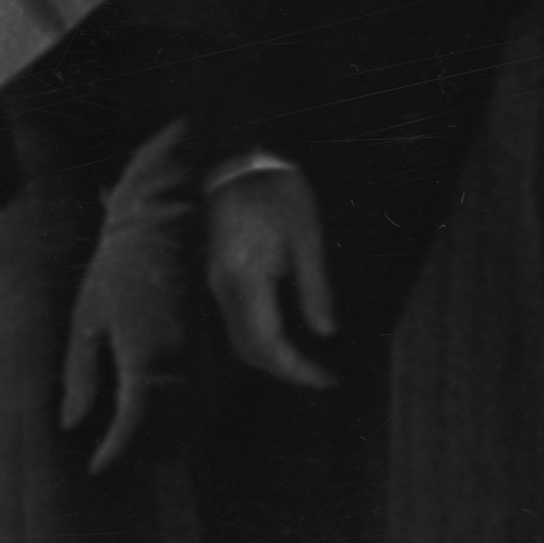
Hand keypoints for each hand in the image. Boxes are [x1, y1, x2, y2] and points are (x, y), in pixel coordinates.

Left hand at [61, 224, 187, 476]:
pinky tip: (163, 423)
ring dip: (167, 441)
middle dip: (141, 455)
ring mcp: (202, 355)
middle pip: (169, 431)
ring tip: (136, 450)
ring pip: (193, 420)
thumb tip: (72, 425)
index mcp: (144, 353)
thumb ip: (80, 376)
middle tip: (110, 462)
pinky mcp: (213, 349)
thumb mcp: (86, 321)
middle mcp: (180, 360)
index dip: (116, 453)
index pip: (134, 423)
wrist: (164, 226)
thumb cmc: (115, 271)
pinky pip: (205, 399)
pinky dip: (187, 419)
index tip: (97, 469)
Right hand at [207, 168, 334, 389]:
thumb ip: (315, 287)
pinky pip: (237, 322)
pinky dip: (262, 340)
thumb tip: (326, 332)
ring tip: (308, 364)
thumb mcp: (306, 236)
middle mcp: (224, 288)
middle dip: (285, 370)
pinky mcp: (220, 278)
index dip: (296, 369)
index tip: (326, 379)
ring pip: (240, 340)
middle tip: (322, 378)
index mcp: (246, 277)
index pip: (267, 343)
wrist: (238, 163)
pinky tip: (287, 338)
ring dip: (272, 359)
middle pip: (249, 350)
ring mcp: (217, 284)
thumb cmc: (277, 192)